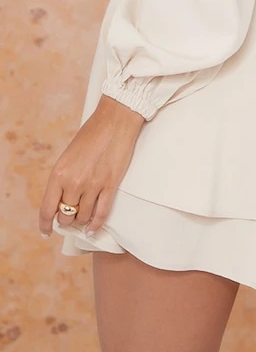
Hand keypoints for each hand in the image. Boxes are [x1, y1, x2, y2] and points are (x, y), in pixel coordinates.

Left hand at [39, 94, 144, 237]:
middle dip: (67, 219)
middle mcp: (73, 182)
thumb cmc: (92, 133)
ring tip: (83, 218)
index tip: (46, 231)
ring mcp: (93, 185)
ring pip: (83, 217)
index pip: (47, 209)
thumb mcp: (68, 156)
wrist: (115, 120)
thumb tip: (63, 200)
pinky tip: (92, 228)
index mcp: (59, 173)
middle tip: (70, 217)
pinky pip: (101, 214)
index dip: (45, 224)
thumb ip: (63, 178)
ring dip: (82, 220)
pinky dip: (96, 225)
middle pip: (66, 216)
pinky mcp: (110, 185)